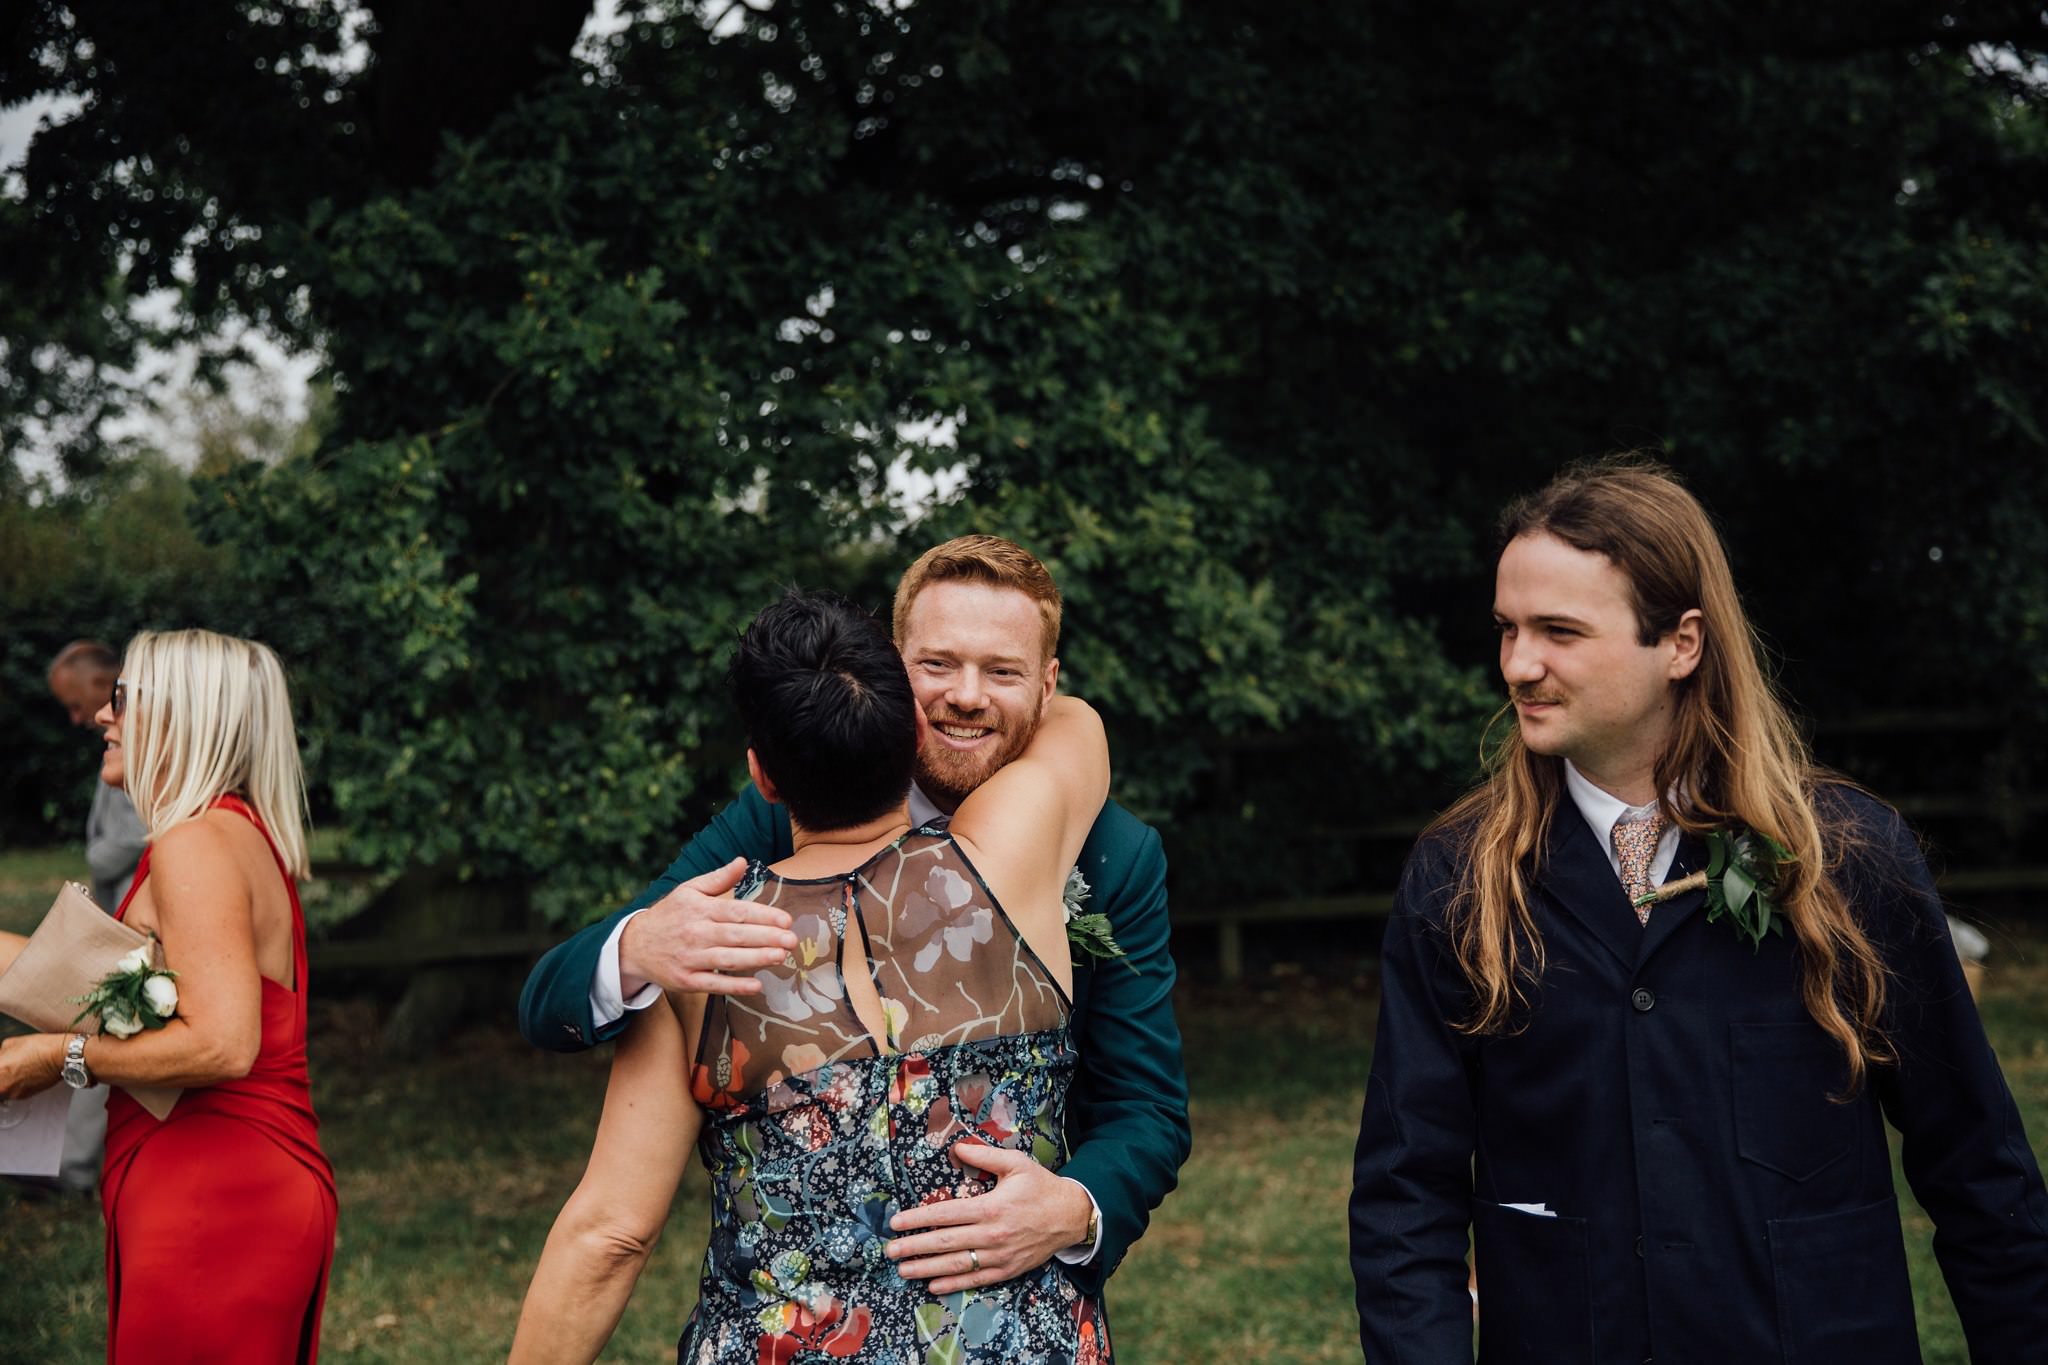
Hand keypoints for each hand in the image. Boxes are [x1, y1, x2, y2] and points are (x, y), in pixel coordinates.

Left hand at [0, 1034, 63, 1101]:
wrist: (61, 1057)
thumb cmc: (41, 1048)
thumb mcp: (11, 1043)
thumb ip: (0, 1054)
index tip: (2, 1065)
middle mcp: (2, 1086)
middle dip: (1, 1075)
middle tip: (7, 1069)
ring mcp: (13, 1093)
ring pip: (2, 1090)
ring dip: (5, 1082)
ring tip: (16, 1071)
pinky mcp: (25, 1096)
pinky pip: (13, 1092)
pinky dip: (16, 1085)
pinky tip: (25, 1075)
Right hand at [617, 857, 797, 996]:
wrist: (634, 945)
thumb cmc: (669, 915)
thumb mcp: (689, 890)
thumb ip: (718, 878)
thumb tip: (743, 861)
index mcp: (700, 909)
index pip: (736, 911)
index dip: (763, 916)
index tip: (786, 920)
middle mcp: (696, 933)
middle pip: (736, 935)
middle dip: (766, 937)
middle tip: (792, 940)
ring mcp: (690, 958)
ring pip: (727, 959)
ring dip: (756, 959)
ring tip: (780, 957)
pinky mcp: (686, 980)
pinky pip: (713, 984)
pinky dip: (734, 986)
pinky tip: (756, 985)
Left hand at [886, 1141, 1093, 1293]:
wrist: (1072, 1216)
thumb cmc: (1040, 1187)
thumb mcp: (1016, 1163)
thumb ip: (984, 1155)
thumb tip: (956, 1148)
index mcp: (990, 1207)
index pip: (945, 1214)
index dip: (918, 1219)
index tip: (896, 1222)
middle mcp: (991, 1234)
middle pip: (944, 1243)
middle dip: (913, 1247)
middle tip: (890, 1250)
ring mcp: (999, 1256)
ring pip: (956, 1265)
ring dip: (926, 1269)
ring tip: (903, 1270)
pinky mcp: (1007, 1270)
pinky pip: (975, 1280)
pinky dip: (953, 1284)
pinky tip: (933, 1285)